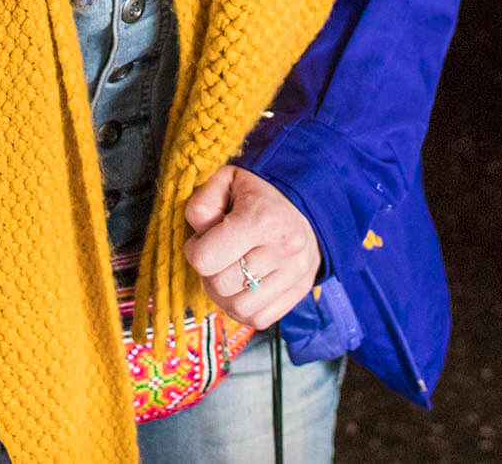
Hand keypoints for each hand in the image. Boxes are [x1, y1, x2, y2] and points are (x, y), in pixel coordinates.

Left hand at [184, 165, 320, 331]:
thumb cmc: (259, 193)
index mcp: (260, 218)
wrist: (307, 202)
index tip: (203, 238)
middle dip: (209, 273)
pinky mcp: (299, 292)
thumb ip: (203, 202)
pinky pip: (259, 320)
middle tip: (216, 255)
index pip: (205, 259)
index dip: (194, 249)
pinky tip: (243, 287)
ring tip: (229, 271)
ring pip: (239, 309)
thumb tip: (198, 231)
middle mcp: (281, 250)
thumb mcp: (226, 180)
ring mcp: (294, 275)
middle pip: (221, 286)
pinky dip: (244, 309)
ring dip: (224, 295)